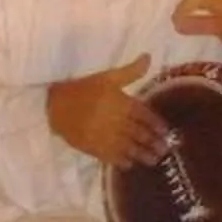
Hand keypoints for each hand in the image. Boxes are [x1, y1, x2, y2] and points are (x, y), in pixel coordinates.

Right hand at [47, 57, 167, 168]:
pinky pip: (112, 158)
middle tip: (165, 150)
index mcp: (124, 104)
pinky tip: (129, 164)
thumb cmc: (83, 89)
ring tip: (153, 160)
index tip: (165, 131)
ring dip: (143, 155)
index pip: (146, 116)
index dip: (157, 124)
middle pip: (140, 134)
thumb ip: (131, 71)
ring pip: (130, 148)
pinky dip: (122, 162)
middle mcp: (119, 123)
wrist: (55, 106)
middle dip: (154, 143)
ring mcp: (107, 138)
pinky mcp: (95, 148)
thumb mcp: (108, 76)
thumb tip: (149, 57)